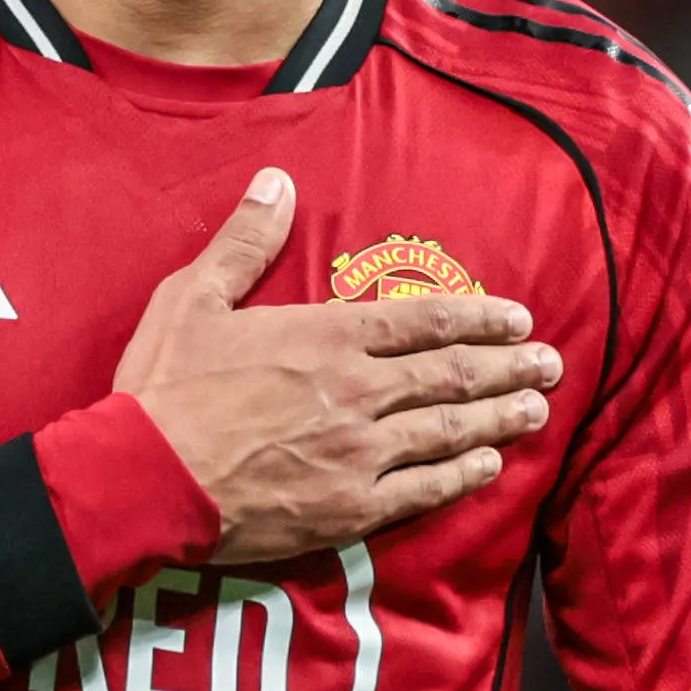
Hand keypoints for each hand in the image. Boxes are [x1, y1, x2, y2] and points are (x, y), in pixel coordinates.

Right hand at [113, 167, 559, 563]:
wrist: (140, 480)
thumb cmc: (163, 388)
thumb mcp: (193, 297)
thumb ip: (244, 242)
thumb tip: (276, 182)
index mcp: (327, 336)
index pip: (425, 320)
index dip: (480, 318)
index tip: (518, 317)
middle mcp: (358, 392)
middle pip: (452, 375)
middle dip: (508, 366)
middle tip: (550, 363)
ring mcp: (359, 454)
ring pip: (448, 429)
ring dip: (499, 417)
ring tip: (537, 409)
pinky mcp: (348, 508)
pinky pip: (422, 491)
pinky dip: (461, 476)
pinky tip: (489, 466)